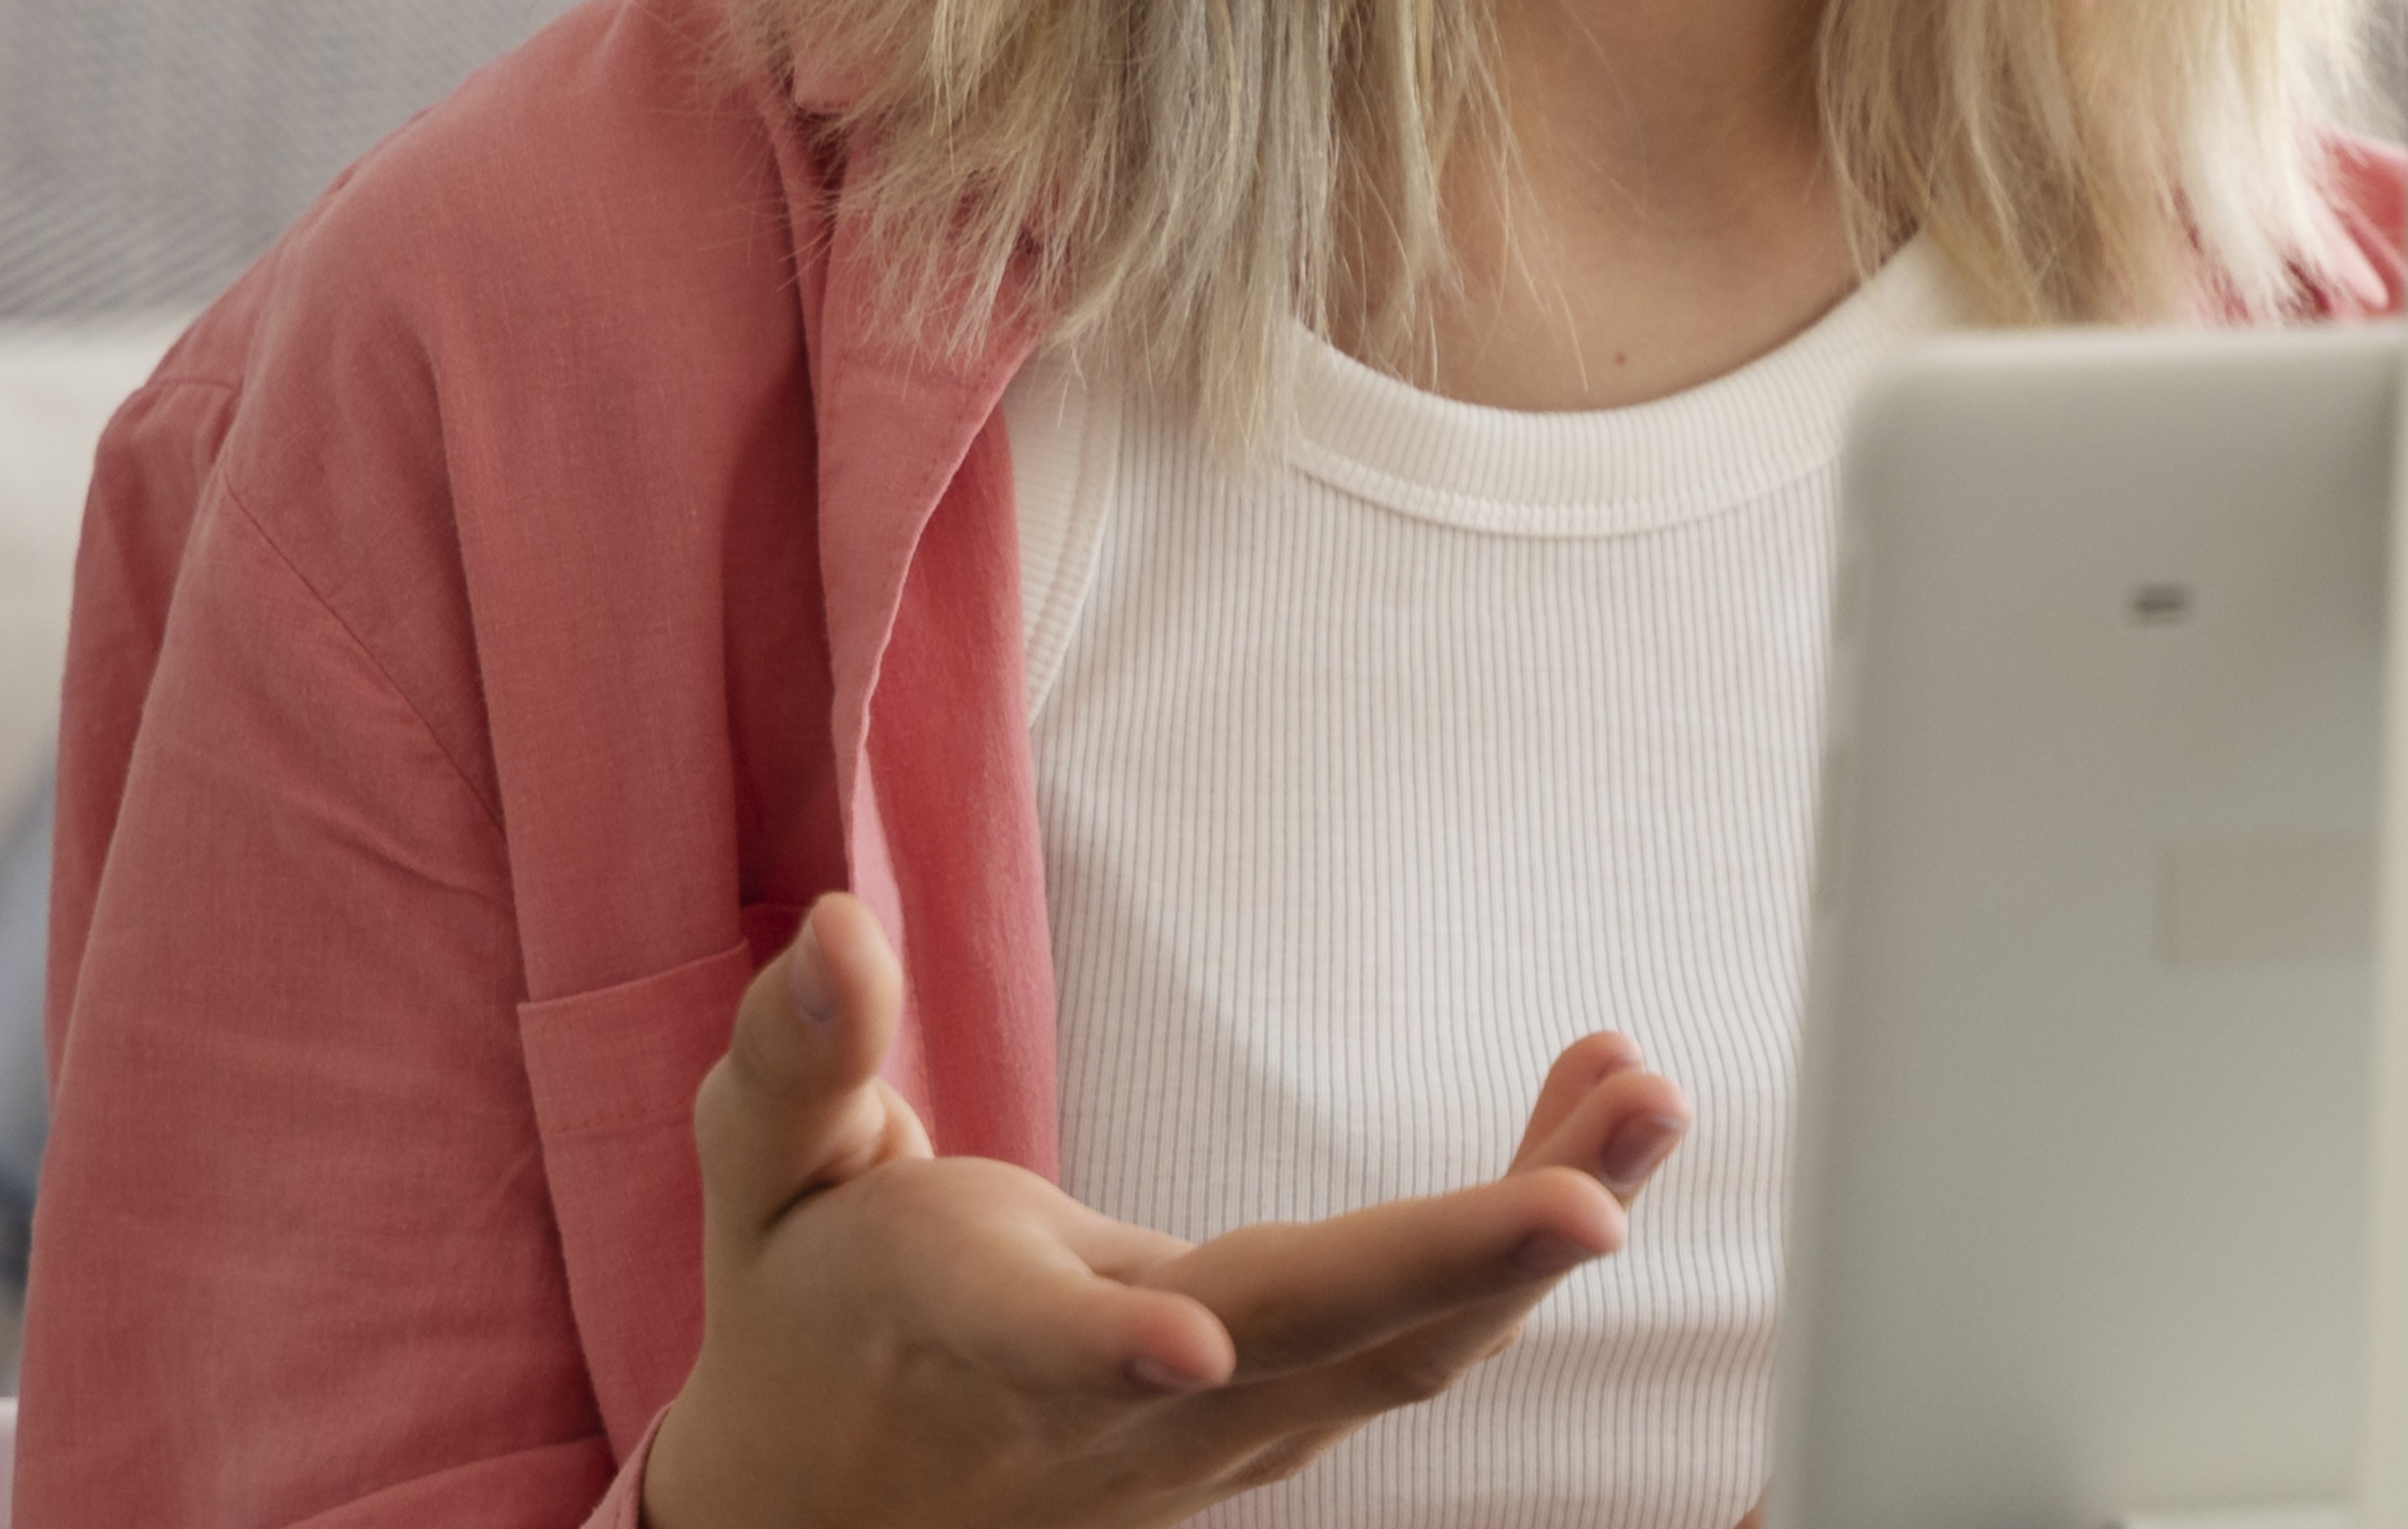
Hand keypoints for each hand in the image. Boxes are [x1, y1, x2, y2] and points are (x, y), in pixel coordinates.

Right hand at [641, 895, 1690, 1528]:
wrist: (828, 1507)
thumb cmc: (805, 1309)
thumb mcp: (760, 1176)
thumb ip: (798, 1059)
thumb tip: (832, 936)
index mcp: (966, 1330)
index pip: (1043, 1349)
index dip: (1111, 1354)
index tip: (1187, 1350)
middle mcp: (1116, 1406)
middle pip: (1303, 1346)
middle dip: (1458, 1265)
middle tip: (1602, 1190)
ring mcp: (1215, 1433)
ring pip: (1403, 1351)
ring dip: (1534, 1232)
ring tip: (1647, 1097)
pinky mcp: (1276, 1422)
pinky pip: (1424, 1335)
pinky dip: (1517, 1231)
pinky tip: (1596, 1117)